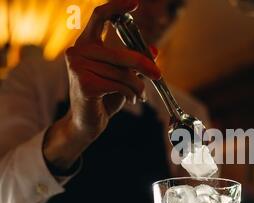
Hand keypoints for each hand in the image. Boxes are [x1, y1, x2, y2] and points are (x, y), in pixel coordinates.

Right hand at [66, 0, 159, 139]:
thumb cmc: (104, 96)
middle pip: (121, 52)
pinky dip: (131, 94)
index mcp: (85, 44)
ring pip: (123, 73)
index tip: (135, 3)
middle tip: (158, 75)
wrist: (87, 122)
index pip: (99, 16)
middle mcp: (77, 51)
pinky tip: (130, 100)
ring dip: (138, 86)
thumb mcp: (122, 75)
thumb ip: (135, 61)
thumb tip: (155, 50)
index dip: (117, 6)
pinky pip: (120, 85)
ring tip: (139, 94)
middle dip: (144, 66)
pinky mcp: (84, 83)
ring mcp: (78, 67)